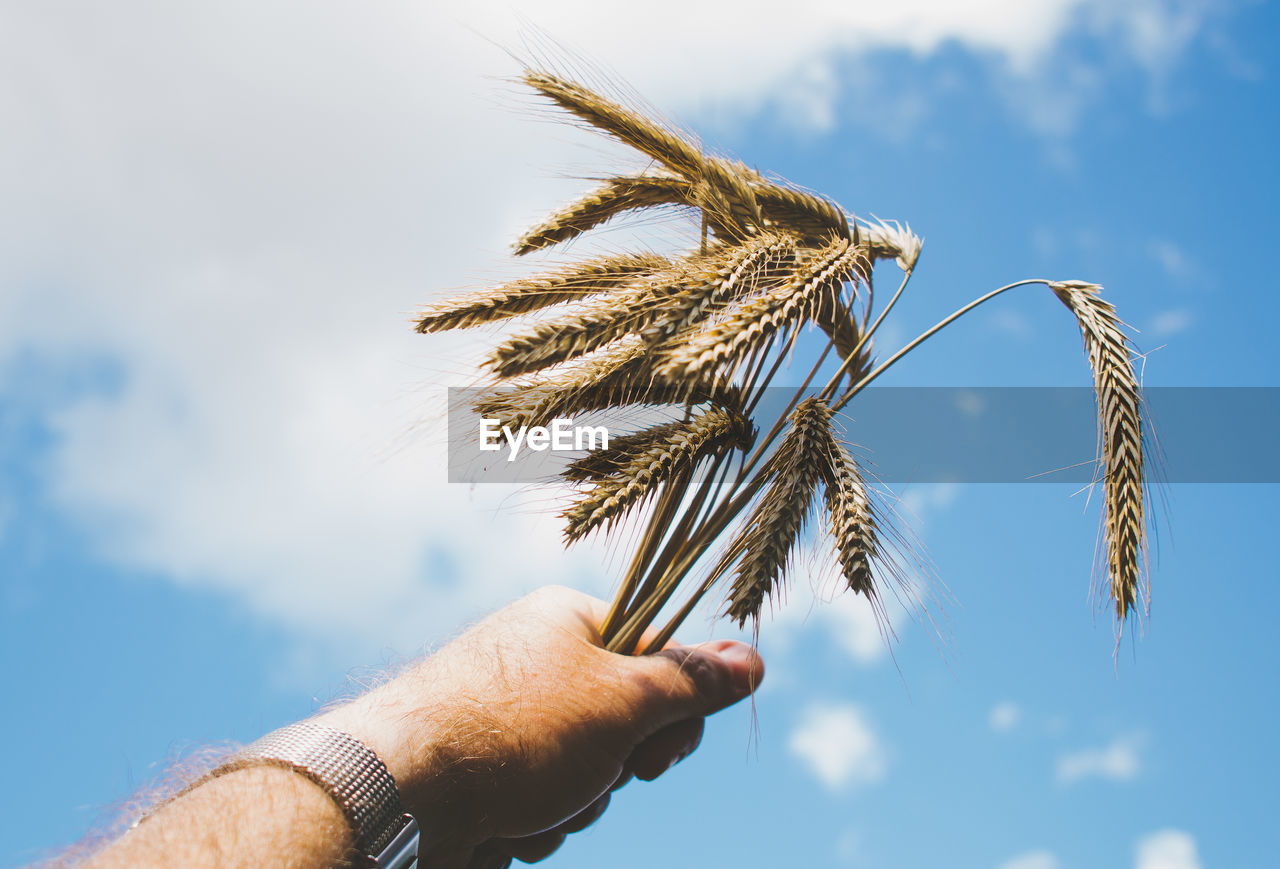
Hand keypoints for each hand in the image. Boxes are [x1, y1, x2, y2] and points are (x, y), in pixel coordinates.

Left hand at [318, 585, 763, 866]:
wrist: (399, 792)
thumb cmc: (515, 731)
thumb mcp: (626, 702)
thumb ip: (692, 684)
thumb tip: (754, 659)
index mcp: (567, 622)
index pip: (655, 655)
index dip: (671, 711)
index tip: (663, 751)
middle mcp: (535, 662)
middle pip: (623, 721)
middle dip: (616, 769)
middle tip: (600, 776)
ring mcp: (506, 718)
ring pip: (584, 771)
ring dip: (575, 804)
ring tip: (537, 804)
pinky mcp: (483, 769)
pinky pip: (540, 799)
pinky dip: (535, 821)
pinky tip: (508, 825)